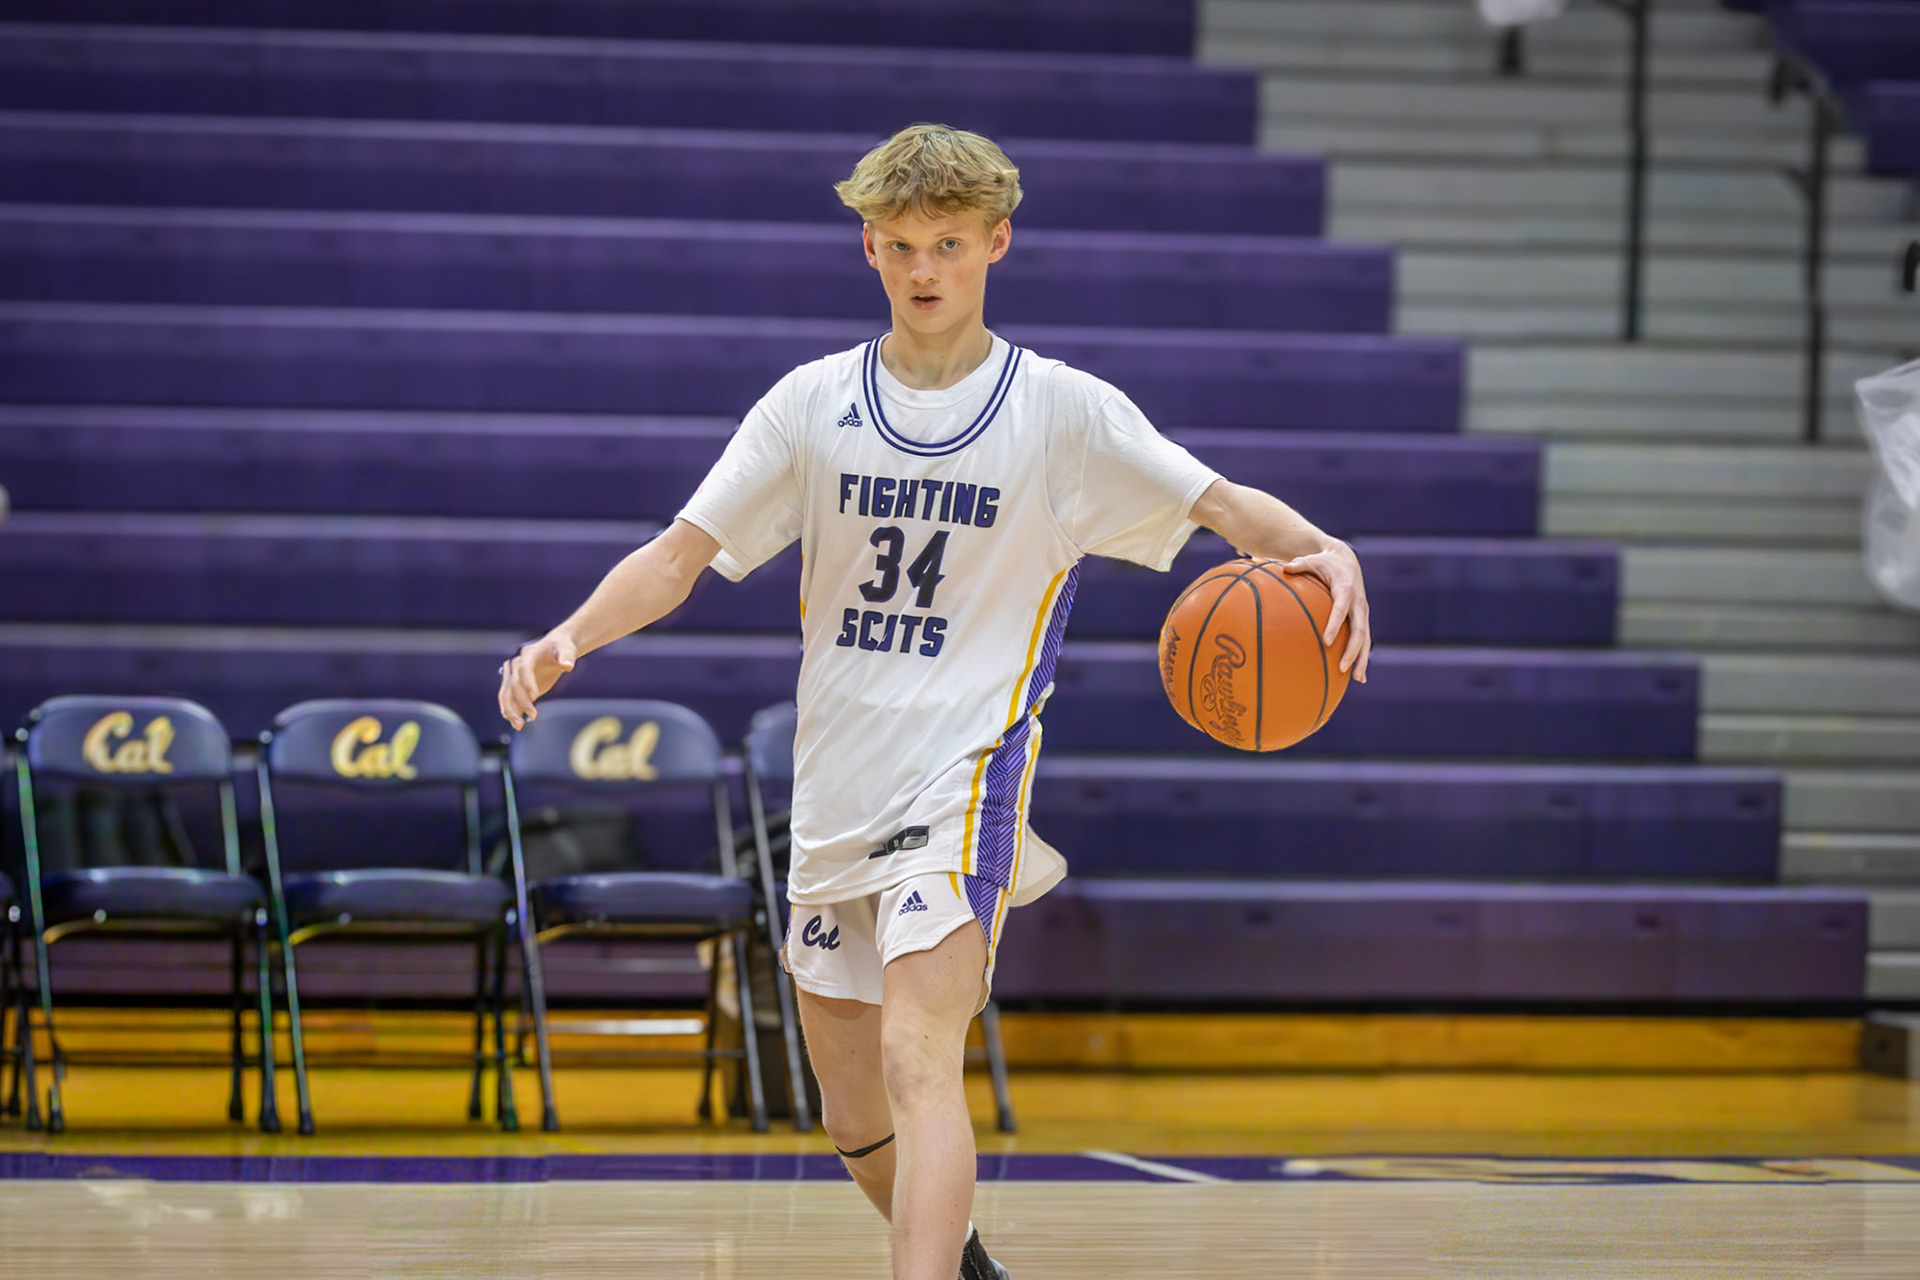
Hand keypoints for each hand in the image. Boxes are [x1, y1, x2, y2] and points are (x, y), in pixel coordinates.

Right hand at [498, 631, 577, 729]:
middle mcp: (516, 663)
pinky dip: (509, 709)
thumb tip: (567, 666)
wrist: (554, 648)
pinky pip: (508, 697)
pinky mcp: (514, 684)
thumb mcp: (567, 649)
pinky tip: (513, 721)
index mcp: (528, 653)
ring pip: (507, 693)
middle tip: (532, 717)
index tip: (535, 696)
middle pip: (514, 683)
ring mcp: (513, 674)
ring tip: (519, 725)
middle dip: (521, 701)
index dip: (527, 682)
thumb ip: (567, 657)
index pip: (524, 668)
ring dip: (511, 709)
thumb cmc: (561, 647)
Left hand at [1280, 542, 1370, 682]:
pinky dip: (1362, 658)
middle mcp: (1358, 602)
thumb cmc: (1324, 562)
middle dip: (1352, 650)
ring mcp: (1362, 612)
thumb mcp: (1312, 560)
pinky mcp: (1362, 619)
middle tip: (1341, 668)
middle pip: (1359, 630)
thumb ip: (1299, 565)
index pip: (1341, 609)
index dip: (1335, 624)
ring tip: (1357, 679)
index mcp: (1345, 588)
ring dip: (1361, 659)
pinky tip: (1358, 678)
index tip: (1327, 641)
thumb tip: (1284, 568)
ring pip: (1366, 639)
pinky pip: (1365, 640)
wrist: (1346, 560)